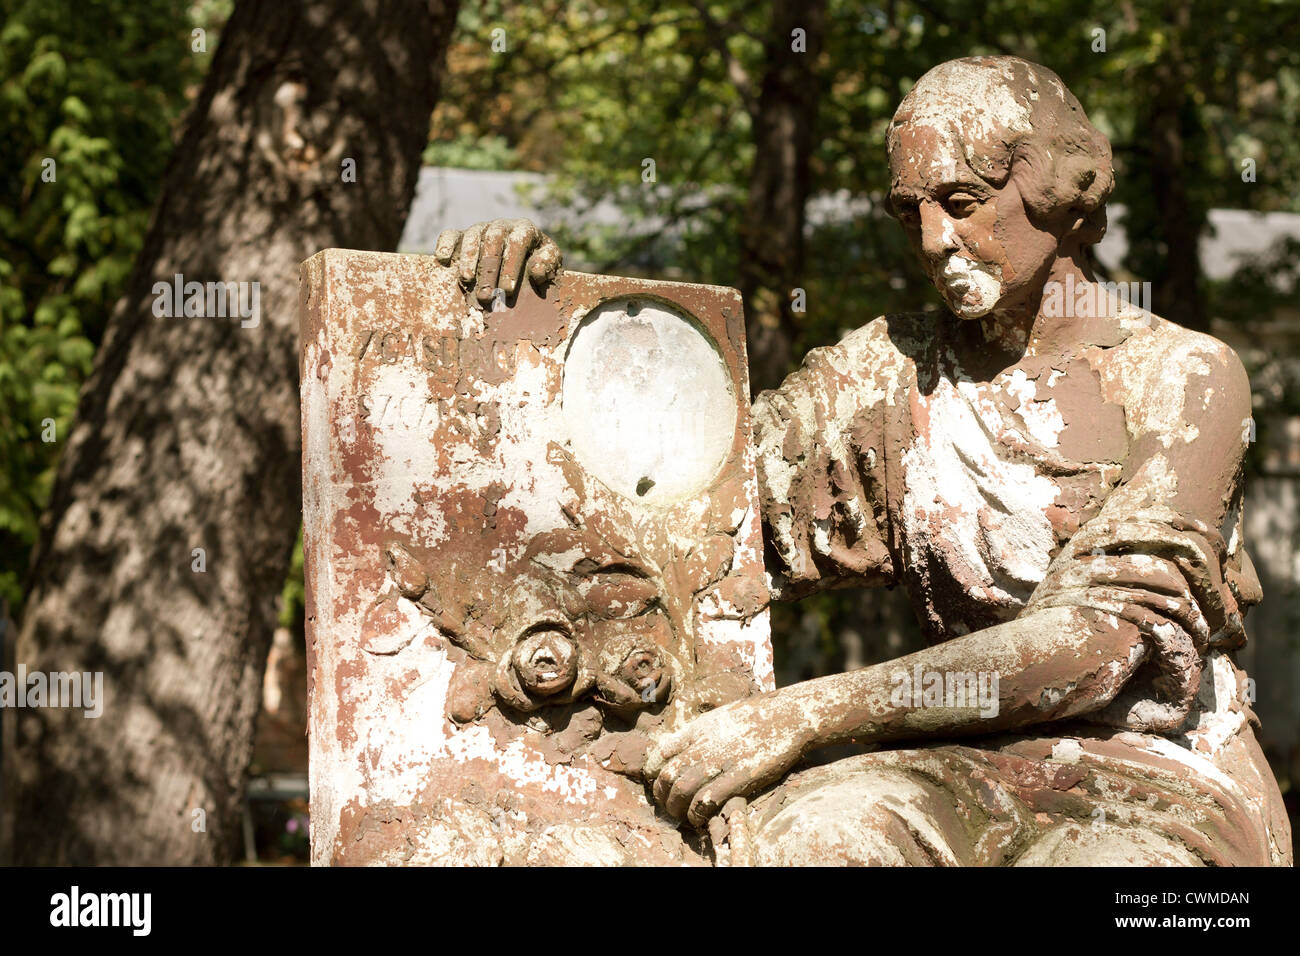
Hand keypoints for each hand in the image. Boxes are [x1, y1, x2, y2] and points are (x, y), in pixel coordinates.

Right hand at [433, 218, 561, 304]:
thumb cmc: (537, 262)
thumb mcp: (550, 262)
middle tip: (486, 295)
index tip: (508, 290)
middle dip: (489, 268)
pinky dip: (444, 244)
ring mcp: (480, 229)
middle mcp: (501, 225)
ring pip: (472, 237)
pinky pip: (451, 234)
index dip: (512, 266)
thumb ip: (548, 264)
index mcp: (524, 229)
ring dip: (467, 258)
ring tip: (466, 280)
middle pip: (493, 240)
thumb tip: (537, 271)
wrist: (521, 258)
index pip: (518, 242)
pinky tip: (442, 259)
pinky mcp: (462, 235)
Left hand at [644, 691, 813, 827]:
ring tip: (683, 816)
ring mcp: (719, 762)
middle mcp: (703, 746)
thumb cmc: (755, 717)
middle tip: (669, 806)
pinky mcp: (738, 778)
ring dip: (677, 809)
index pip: (659, 754)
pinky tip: (700, 818)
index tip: (658, 783)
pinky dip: (697, 814)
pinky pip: (705, 801)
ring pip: (681, 791)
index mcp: (696, 730)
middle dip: (662, 797)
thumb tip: (681, 750)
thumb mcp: (718, 718)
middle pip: (666, 776)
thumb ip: (698, 734)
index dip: (653, 773)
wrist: (788, 715)